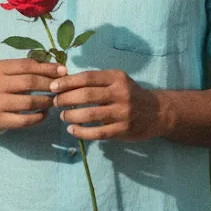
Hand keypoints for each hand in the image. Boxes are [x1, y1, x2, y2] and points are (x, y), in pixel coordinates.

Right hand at [0, 58, 66, 135]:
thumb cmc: (0, 88)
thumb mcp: (8, 74)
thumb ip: (29, 69)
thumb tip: (60, 69)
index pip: (27, 65)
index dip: (48, 68)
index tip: (64, 71)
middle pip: (29, 82)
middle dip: (50, 84)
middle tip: (62, 88)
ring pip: (29, 102)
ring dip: (46, 101)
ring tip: (55, 101)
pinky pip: (25, 120)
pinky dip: (39, 117)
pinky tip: (45, 113)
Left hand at [50, 68, 166, 141]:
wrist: (157, 112)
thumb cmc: (130, 94)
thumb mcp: (117, 81)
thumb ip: (96, 81)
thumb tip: (65, 82)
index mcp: (117, 78)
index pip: (87, 78)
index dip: (67, 82)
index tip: (53, 87)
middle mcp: (121, 93)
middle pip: (87, 95)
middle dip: (66, 99)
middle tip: (55, 102)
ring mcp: (123, 112)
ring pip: (90, 115)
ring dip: (71, 116)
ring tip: (63, 117)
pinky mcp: (123, 130)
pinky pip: (98, 133)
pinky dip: (82, 132)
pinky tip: (72, 131)